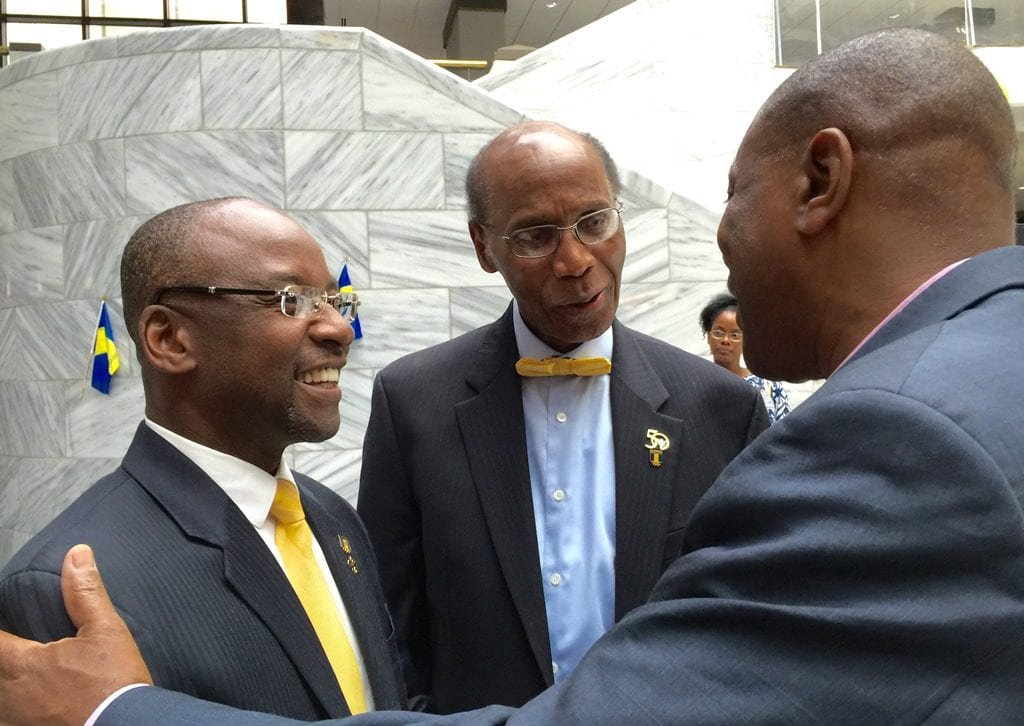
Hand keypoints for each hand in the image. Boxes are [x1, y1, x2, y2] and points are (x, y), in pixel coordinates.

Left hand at [0, 544, 152, 724]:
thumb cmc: (113, 682)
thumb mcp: (106, 630)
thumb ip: (84, 593)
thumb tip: (76, 554)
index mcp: (21, 663)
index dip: (0, 630)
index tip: (9, 626)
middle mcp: (9, 694)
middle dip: (6, 654)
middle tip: (18, 647)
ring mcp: (16, 720)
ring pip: (1, 698)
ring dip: (8, 685)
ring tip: (25, 678)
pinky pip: (9, 720)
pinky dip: (14, 711)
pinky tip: (29, 706)